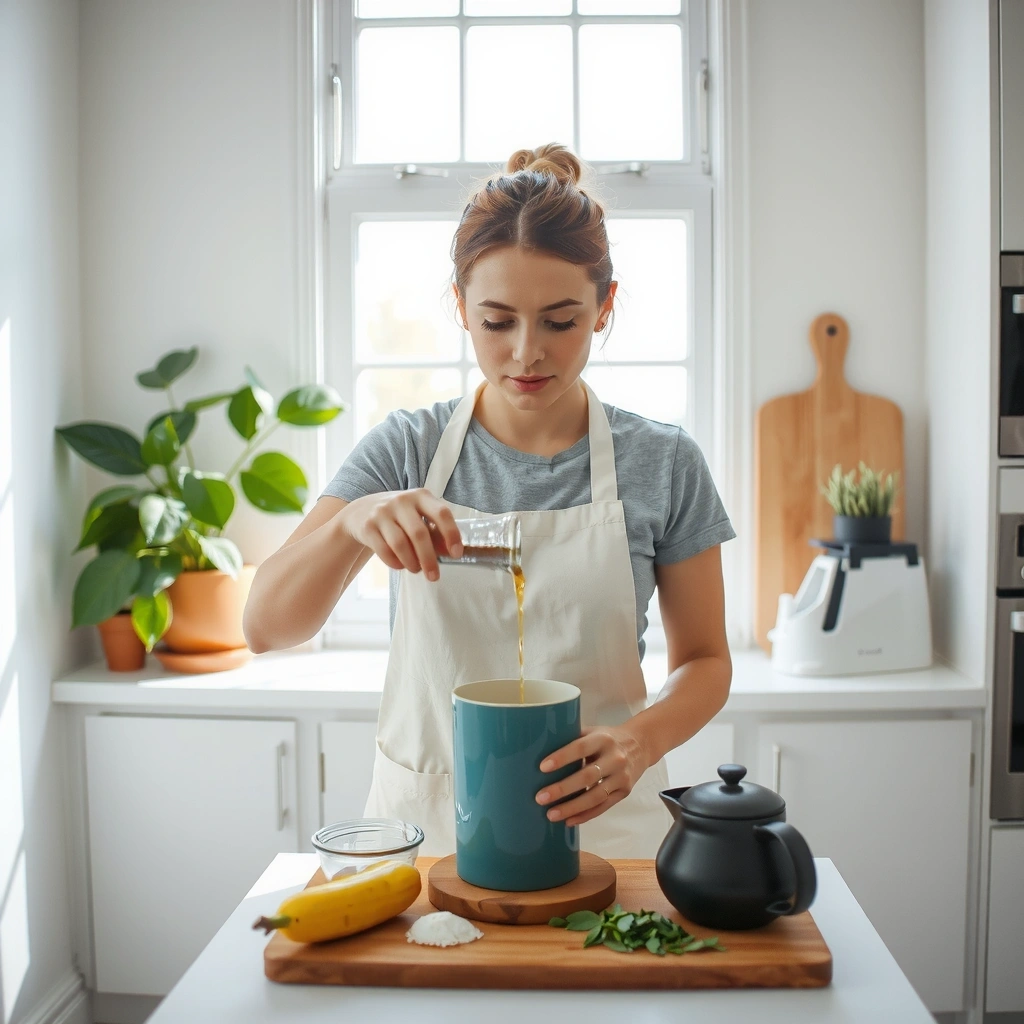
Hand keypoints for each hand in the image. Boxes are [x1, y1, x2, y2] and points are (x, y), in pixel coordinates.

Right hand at [340, 489, 462, 581]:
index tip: (456, 554)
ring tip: (416, 569)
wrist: (362, 511)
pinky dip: (396, 563)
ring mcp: (382, 512)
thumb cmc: (400, 516)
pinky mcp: (368, 527)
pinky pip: (384, 551)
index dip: (451, 534)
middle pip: (419, 533)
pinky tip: (401, 565)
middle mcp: (402, 501)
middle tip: (434, 576)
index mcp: (421, 496)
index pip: (442, 513)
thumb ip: (436, 532)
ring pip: (400, 544)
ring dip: (411, 562)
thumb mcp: (419, 517)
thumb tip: (451, 552)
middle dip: (429, 559)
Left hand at [535, 725, 650, 827]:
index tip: (542, 767)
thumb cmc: (608, 738)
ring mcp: (622, 777)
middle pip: (587, 776)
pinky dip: (585, 815)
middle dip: (562, 789)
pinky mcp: (624, 792)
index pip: (580, 747)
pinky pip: (603, 807)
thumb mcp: (593, 731)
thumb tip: (540, 751)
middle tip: (540, 797)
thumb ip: (572, 739)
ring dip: (572, 807)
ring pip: (595, 796)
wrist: (641, 745)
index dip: (562, 757)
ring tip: (551, 814)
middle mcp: (615, 758)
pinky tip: (569, 820)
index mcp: (603, 739)